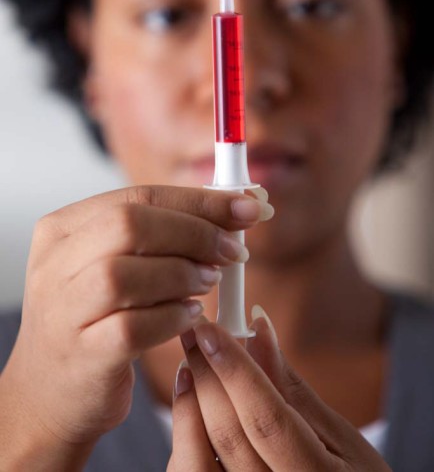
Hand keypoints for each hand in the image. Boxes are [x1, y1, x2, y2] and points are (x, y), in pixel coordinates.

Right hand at [0, 185, 271, 453]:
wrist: (53, 392)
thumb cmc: (96, 319)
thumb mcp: (116, 264)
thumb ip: (162, 234)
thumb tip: (235, 210)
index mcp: (64, 228)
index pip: (139, 195)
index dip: (200, 199)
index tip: (249, 206)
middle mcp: (55, 263)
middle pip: (130, 224)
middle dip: (196, 232)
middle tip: (233, 250)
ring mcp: (62, 310)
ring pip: (125, 274)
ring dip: (184, 273)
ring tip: (209, 282)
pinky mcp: (81, 354)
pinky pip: (133, 327)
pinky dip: (173, 317)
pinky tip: (191, 317)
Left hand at [169, 313, 390, 470]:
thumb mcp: (340, 436)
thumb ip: (291, 388)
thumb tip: (259, 331)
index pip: (266, 419)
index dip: (235, 370)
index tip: (211, 331)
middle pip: (228, 436)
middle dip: (206, 376)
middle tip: (194, 334)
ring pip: (197, 460)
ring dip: (189, 406)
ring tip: (188, 366)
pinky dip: (185, 438)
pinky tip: (190, 406)